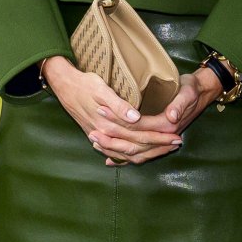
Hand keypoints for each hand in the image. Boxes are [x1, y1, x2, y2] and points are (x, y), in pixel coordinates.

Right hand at [42, 55, 182, 165]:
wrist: (64, 86)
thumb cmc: (84, 84)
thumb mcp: (101, 88)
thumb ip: (118, 105)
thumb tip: (136, 118)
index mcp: (110, 124)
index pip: (141, 134)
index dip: (159, 136)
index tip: (175, 135)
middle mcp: (106, 134)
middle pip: (138, 145)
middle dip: (159, 145)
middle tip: (177, 143)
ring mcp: (101, 137)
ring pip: (128, 152)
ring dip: (147, 152)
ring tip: (164, 149)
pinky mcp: (97, 136)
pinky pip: (116, 152)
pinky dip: (128, 157)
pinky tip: (137, 157)